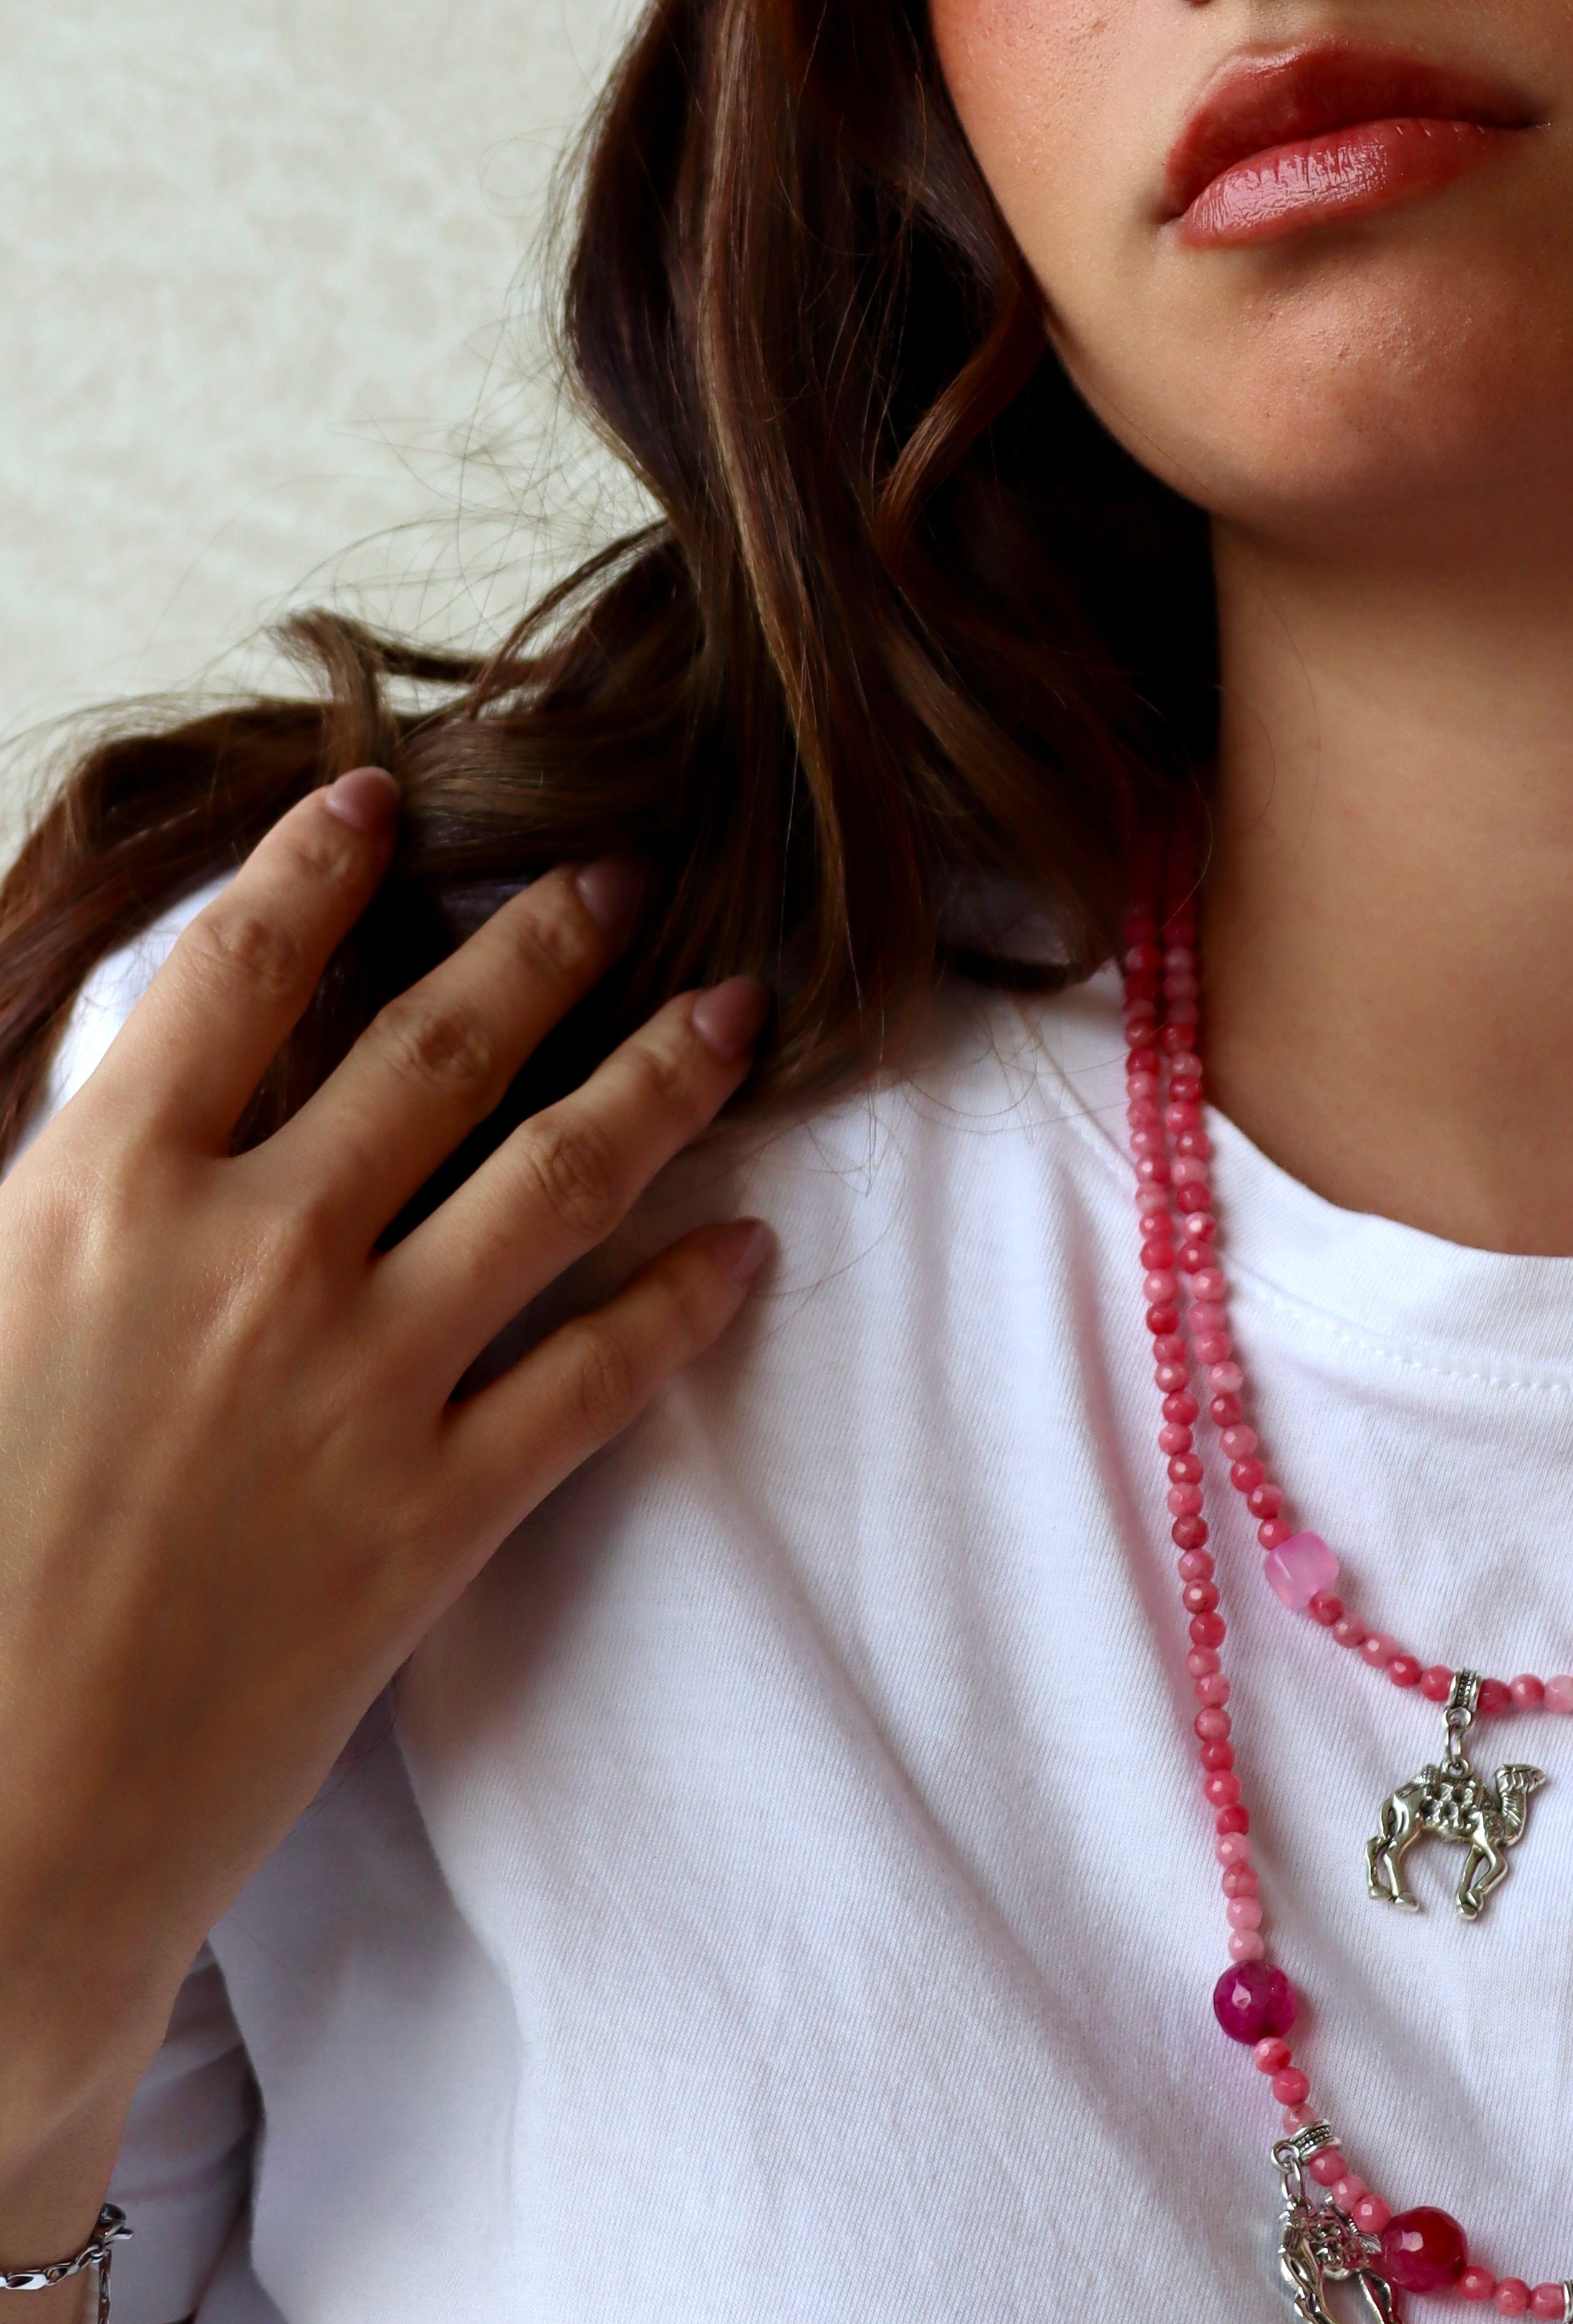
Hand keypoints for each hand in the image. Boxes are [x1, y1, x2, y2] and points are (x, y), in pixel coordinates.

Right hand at [0, 771, 768, 2168]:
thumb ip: (52, 1199)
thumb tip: (109, 1108)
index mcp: (101, 1195)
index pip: (231, 973)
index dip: (312, 870)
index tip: (379, 804)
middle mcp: (254, 1258)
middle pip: (436, 1050)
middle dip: (539, 946)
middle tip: (614, 878)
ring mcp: (364, 1384)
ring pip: (558, 1180)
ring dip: (659, 1079)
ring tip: (735, 1012)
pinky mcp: (438, 1519)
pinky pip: (600, 1377)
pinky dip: (686, 1304)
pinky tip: (751, 1252)